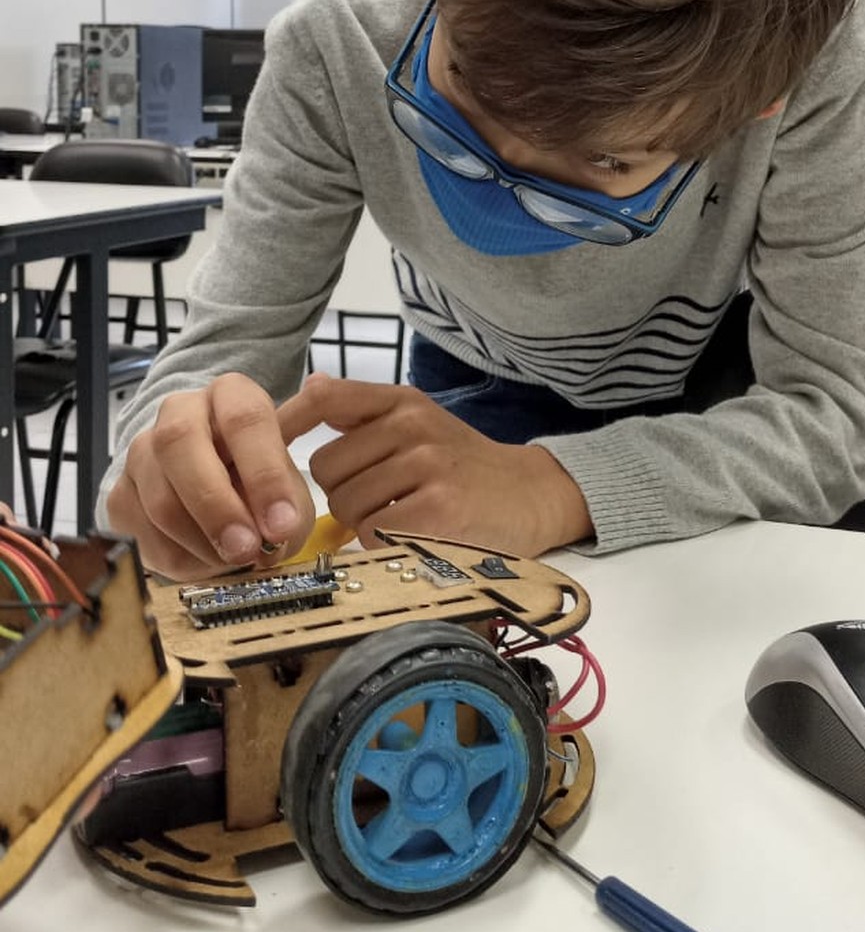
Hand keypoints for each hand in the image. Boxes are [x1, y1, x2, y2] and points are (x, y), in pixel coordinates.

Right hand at [106, 373, 315, 580]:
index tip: (282, 523)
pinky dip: (180, 559)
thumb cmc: (259, 484)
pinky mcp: (120, 495)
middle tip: (246, 548)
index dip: (265, 474)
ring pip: (160, 499)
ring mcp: (142, 452)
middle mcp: (179, 412)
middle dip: (217, 506)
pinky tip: (207, 560)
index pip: (244, 419)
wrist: (217, 494)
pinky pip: (143, 534)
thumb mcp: (290, 489)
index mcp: (230, 396)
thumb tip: (275, 533)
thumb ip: (289, 508)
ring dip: (201, 541)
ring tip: (234, 560)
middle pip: (180, 443)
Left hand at [277, 373, 592, 556]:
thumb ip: (364, 413)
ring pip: (345, 504)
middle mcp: (412, 424)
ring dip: (361, 523)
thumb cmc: (463, 466)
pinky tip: (411, 536)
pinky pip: (372, 532)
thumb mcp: (420, 423)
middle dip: (338, 493)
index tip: (265, 449)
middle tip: (377, 501)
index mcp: (401, 401)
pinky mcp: (437, 508)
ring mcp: (426, 464)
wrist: (532, 496)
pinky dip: (382, 543)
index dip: (286, 421)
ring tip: (399, 517)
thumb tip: (307, 388)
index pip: (324, 398)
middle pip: (324, 467)